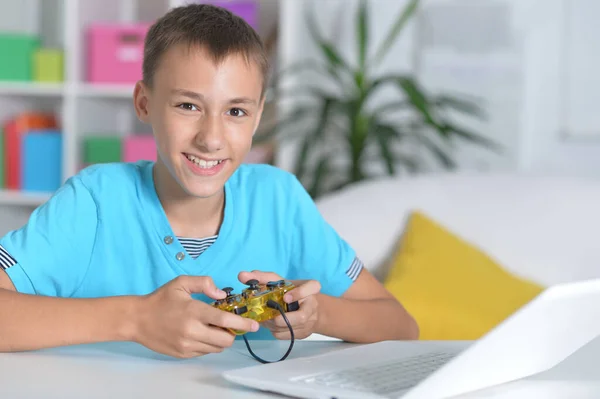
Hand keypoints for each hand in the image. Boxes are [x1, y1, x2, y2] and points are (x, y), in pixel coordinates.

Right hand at [133, 275, 258, 357]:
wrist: (137, 320)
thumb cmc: (161, 299)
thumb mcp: (181, 283)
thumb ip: (204, 283)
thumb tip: (222, 294)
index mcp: (194, 311)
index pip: (225, 321)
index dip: (243, 323)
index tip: (254, 324)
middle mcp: (192, 331)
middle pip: (225, 340)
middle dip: (233, 333)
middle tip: (231, 325)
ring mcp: (187, 345)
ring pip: (216, 348)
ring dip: (221, 339)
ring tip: (215, 328)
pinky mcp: (183, 354)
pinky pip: (205, 352)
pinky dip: (209, 344)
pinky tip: (202, 334)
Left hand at [238, 271, 320, 339]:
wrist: (303, 307)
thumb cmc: (289, 291)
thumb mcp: (278, 281)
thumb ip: (261, 278)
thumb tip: (241, 276)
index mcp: (310, 288)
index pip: (313, 287)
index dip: (299, 293)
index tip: (285, 297)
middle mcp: (313, 304)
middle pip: (302, 316)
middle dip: (281, 318)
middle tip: (269, 316)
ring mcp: (310, 321)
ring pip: (291, 328)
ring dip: (274, 325)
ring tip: (266, 318)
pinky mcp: (303, 333)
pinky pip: (286, 335)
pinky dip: (275, 330)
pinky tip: (271, 324)